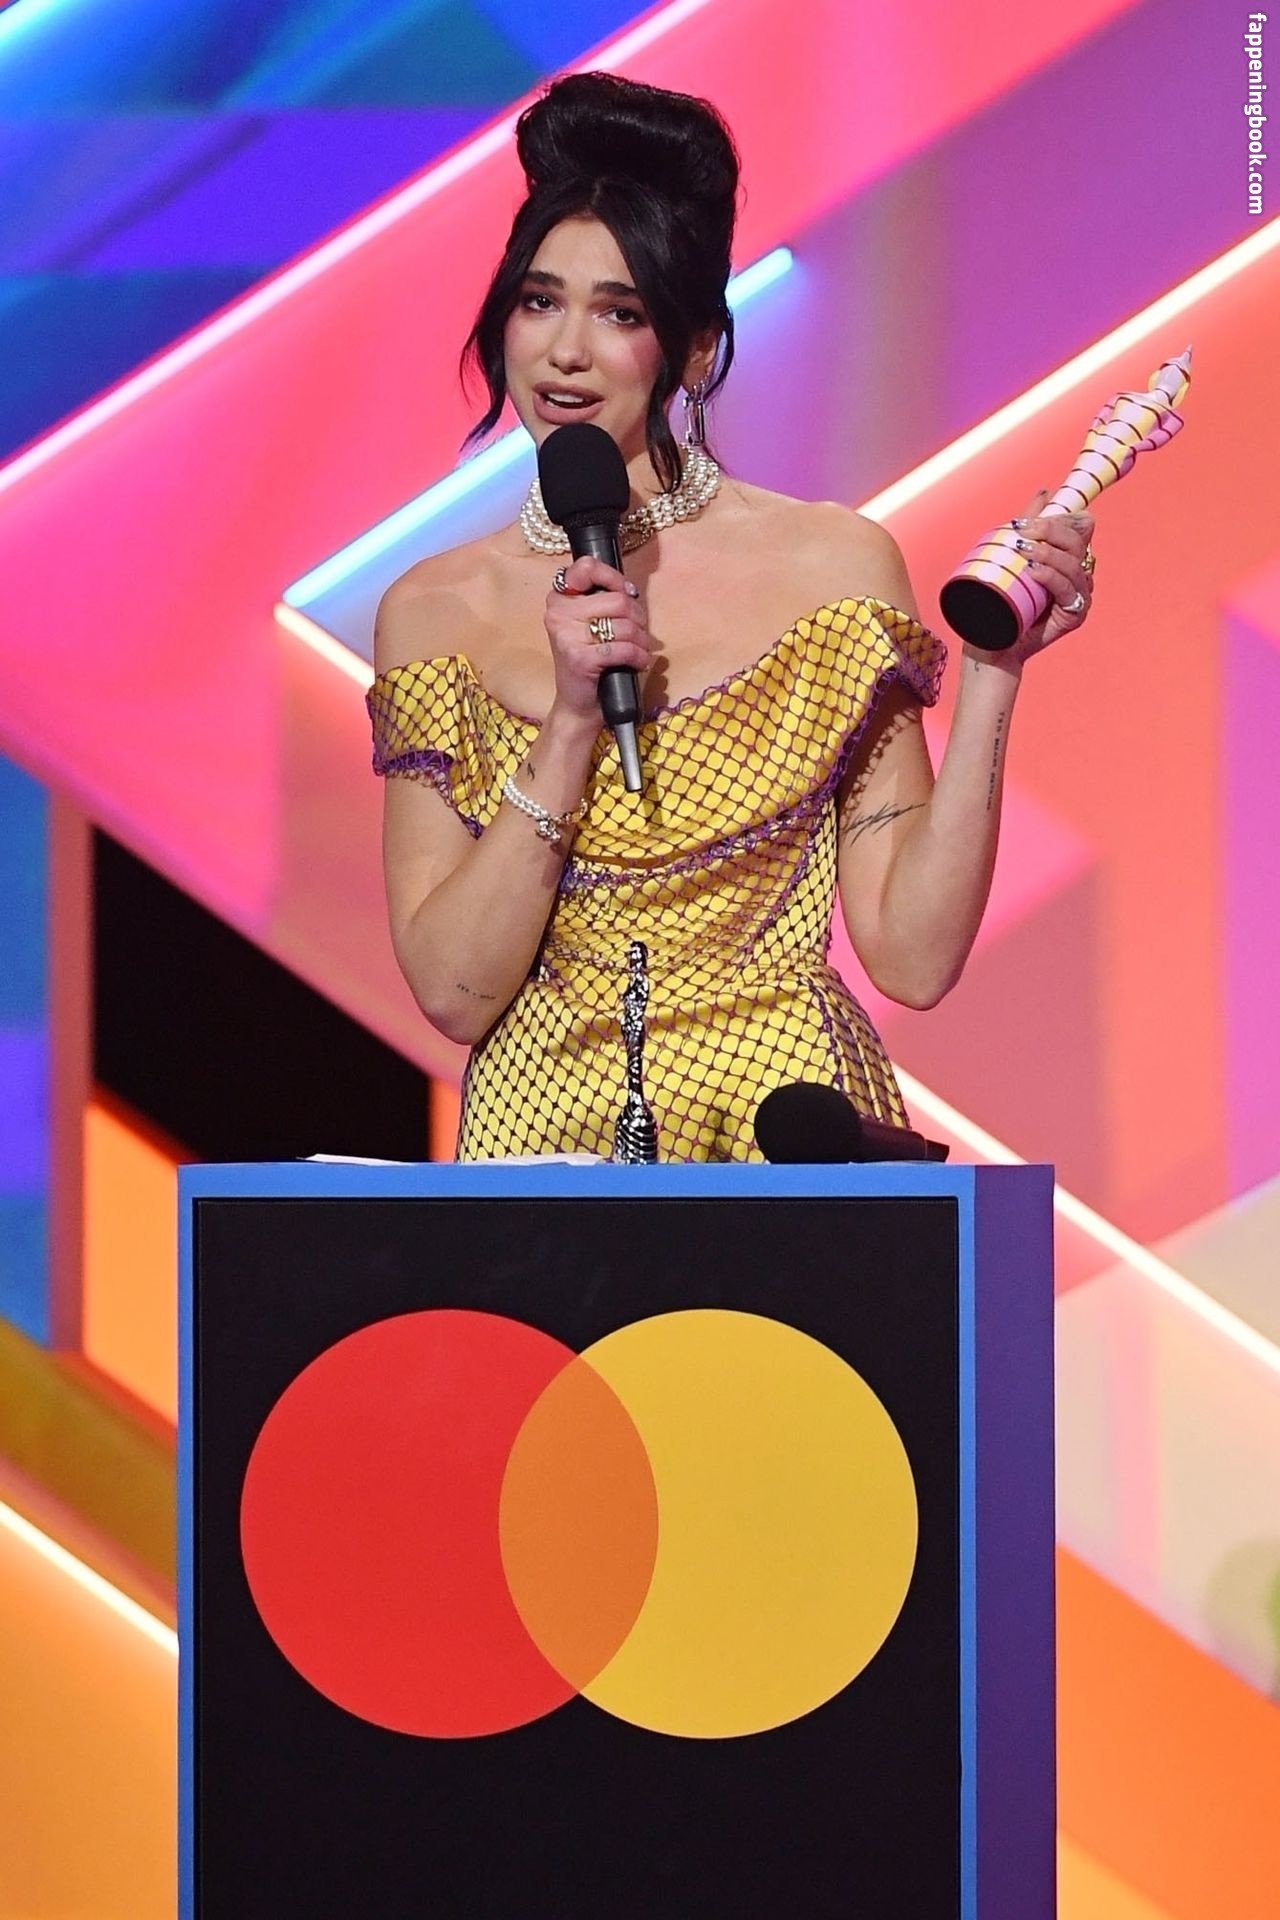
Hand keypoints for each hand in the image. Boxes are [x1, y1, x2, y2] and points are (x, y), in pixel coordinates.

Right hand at [543, 555, 653, 719]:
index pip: (586, 567)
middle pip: (617, 600)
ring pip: (625, 625)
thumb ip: (601, 600)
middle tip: (637, 633)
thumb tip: (629, 590)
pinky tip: (638, 663)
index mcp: (558, 598)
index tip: (626, 593)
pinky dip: (639, 657)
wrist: (577, 704)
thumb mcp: (588, 623)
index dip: (613, 577)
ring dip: (641, 641)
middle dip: (637, 617)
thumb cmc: (589, 660)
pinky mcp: (579, 658)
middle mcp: (558, 613)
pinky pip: (624, 648)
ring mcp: (566, 636)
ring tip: (638, 650)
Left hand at [989, 487, 1096, 665]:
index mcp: (1067, 557)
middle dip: (1051, 531)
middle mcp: (1077, 574)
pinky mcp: (1075, 616)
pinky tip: (1033, 572)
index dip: (1059, 519)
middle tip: (1021, 531)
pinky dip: (1051, 578)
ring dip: (1048, 553)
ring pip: (1074, 564)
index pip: (1079, 527)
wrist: (991, 642)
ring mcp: (1078, 595)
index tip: (1026, 522)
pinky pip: (1069, 591)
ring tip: (1022, 551)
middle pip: (1078, 542)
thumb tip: (1044, 492)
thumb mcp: (1011, 555)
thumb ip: (1030, 523)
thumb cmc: (1000, 600)